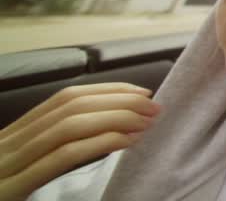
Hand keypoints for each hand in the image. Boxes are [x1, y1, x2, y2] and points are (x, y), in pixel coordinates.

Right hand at [0, 83, 160, 200]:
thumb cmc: (1, 194)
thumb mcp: (18, 171)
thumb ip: (46, 152)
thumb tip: (99, 133)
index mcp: (11, 138)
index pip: (63, 100)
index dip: (105, 90)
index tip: (139, 93)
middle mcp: (8, 145)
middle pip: (69, 107)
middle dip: (117, 100)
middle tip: (155, 106)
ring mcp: (8, 166)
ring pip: (66, 126)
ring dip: (114, 118)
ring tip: (147, 122)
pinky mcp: (11, 190)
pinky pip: (60, 157)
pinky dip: (98, 143)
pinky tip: (126, 141)